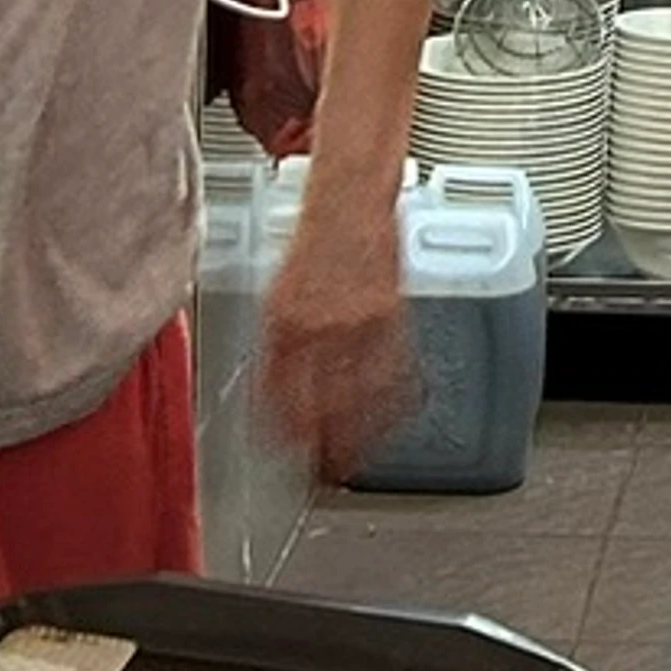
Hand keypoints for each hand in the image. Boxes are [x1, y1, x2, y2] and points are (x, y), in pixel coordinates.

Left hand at [256, 214, 418, 482]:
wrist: (349, 198)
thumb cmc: (309, 241)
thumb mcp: (274, 295)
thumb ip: (276, 345)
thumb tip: (274, 394)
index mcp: (281, 322)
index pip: (276, 396)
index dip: (279, 432)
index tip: (282, 453)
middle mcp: (319, 326)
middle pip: (320, 407)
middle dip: (321, 448)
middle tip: (322, 472)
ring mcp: (358, 322)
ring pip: (360, 398)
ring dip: (359, 436)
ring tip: (356, 460)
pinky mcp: (392, 315)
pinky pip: (395, 372)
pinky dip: (394, 402)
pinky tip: (391, 418)